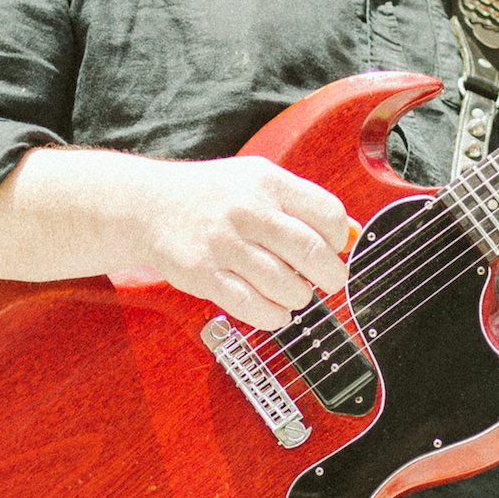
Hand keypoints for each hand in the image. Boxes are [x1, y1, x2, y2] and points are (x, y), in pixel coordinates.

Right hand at [130, 157, 352, 331]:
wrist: (148, 205)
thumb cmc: (213, 196)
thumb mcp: (257, 180)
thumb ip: (301, 204)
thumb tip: (350, 234)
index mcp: (268, 182)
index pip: (327, 213)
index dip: (339, 239)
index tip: (333, 249)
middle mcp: (247, 211)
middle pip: (310, 252)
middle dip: (330, 276)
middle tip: (329, 282)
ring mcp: (224, 244)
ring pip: (284, 285)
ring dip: (299, 298)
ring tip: (296, 295)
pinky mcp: (204, 274)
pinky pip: (252, 306)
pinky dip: (273, 316)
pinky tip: (275, 312)